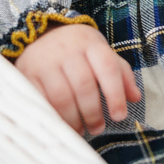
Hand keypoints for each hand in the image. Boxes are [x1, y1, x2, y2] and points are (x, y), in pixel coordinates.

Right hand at [15, 23, 140, 135]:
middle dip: (93, 112)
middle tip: (98, 128)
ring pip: (61, 96)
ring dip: (73, 119)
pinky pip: (40, 100)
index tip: (119, 116)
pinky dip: (52, 116)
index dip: (115, 95)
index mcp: (90, 43)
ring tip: (80, 130)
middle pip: (84, 85)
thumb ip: (120, 73)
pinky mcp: (27, 73)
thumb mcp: (101, 52)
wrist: (40, 33)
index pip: (108, 68)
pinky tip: (61, 125)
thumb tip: (136, 97)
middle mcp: (68, 50)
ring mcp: (45, 61)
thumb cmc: (78, 48)